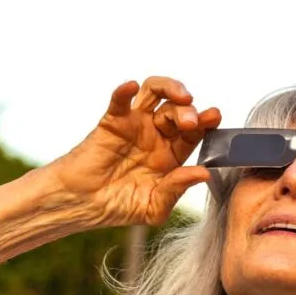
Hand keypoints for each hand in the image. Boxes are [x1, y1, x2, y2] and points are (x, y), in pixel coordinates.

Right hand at [47, 77, 221, 227]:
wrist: (81, 207)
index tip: (214, 117)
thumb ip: (177, 189)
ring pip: (155, 93)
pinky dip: (124, 91)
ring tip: (181, 98)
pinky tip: (131, 87)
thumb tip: (203, 174)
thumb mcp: (154, 207)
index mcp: (172, 153)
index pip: (196, 131)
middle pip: (179, 109)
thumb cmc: (118, 206)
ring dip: (171, 89)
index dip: (207, 122)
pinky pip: (119, 101)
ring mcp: (135, 125)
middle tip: (191, 122)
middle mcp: (156, 134)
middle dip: (189, 111)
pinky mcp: (112, 123)